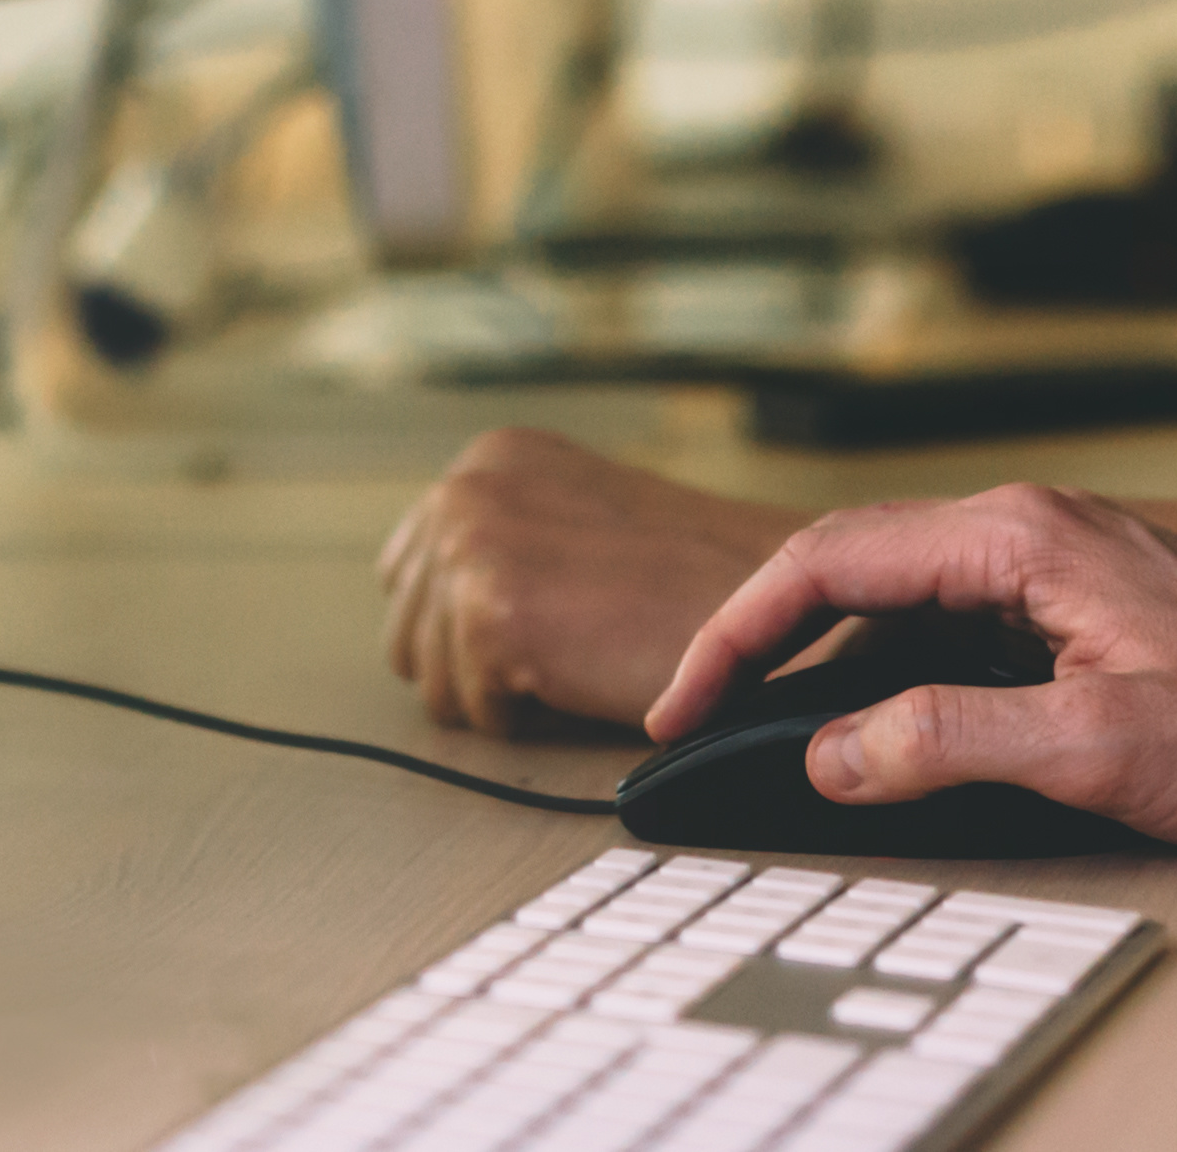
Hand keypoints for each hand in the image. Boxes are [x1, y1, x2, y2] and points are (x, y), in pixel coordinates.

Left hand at [378, 433, 806, 732]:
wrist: (770, 615)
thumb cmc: (690, 584)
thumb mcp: (579, 524)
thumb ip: (503, 540)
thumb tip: (422, 602)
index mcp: (493, 456)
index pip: (406, 573)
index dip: (469, 626)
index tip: (545, 625)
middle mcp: (468, 484)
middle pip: (406, 628)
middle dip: (475, 663)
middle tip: (567, 651)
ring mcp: (472, 542)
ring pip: (429, 678)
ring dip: (505, 694)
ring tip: (580, 659)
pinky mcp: (487, 610)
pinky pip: (470, 711)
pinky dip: (527, 719)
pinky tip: (583, 678)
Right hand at [643, 483, 1176, 850]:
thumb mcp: (1098, 750)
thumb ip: (952, 741)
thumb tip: (832, 750)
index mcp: (1018, 535)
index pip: (831, 560)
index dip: (740, 632)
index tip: (687, 700)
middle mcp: (1029, 525)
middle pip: (851, 563)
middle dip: (759, 639)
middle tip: (695, 717)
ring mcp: (1056, 557)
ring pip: (900, 589)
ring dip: (822, 651)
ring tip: (759, 722)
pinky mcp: (1080, 599)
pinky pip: (950, 615)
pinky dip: (887, 660)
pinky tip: (873, 716)